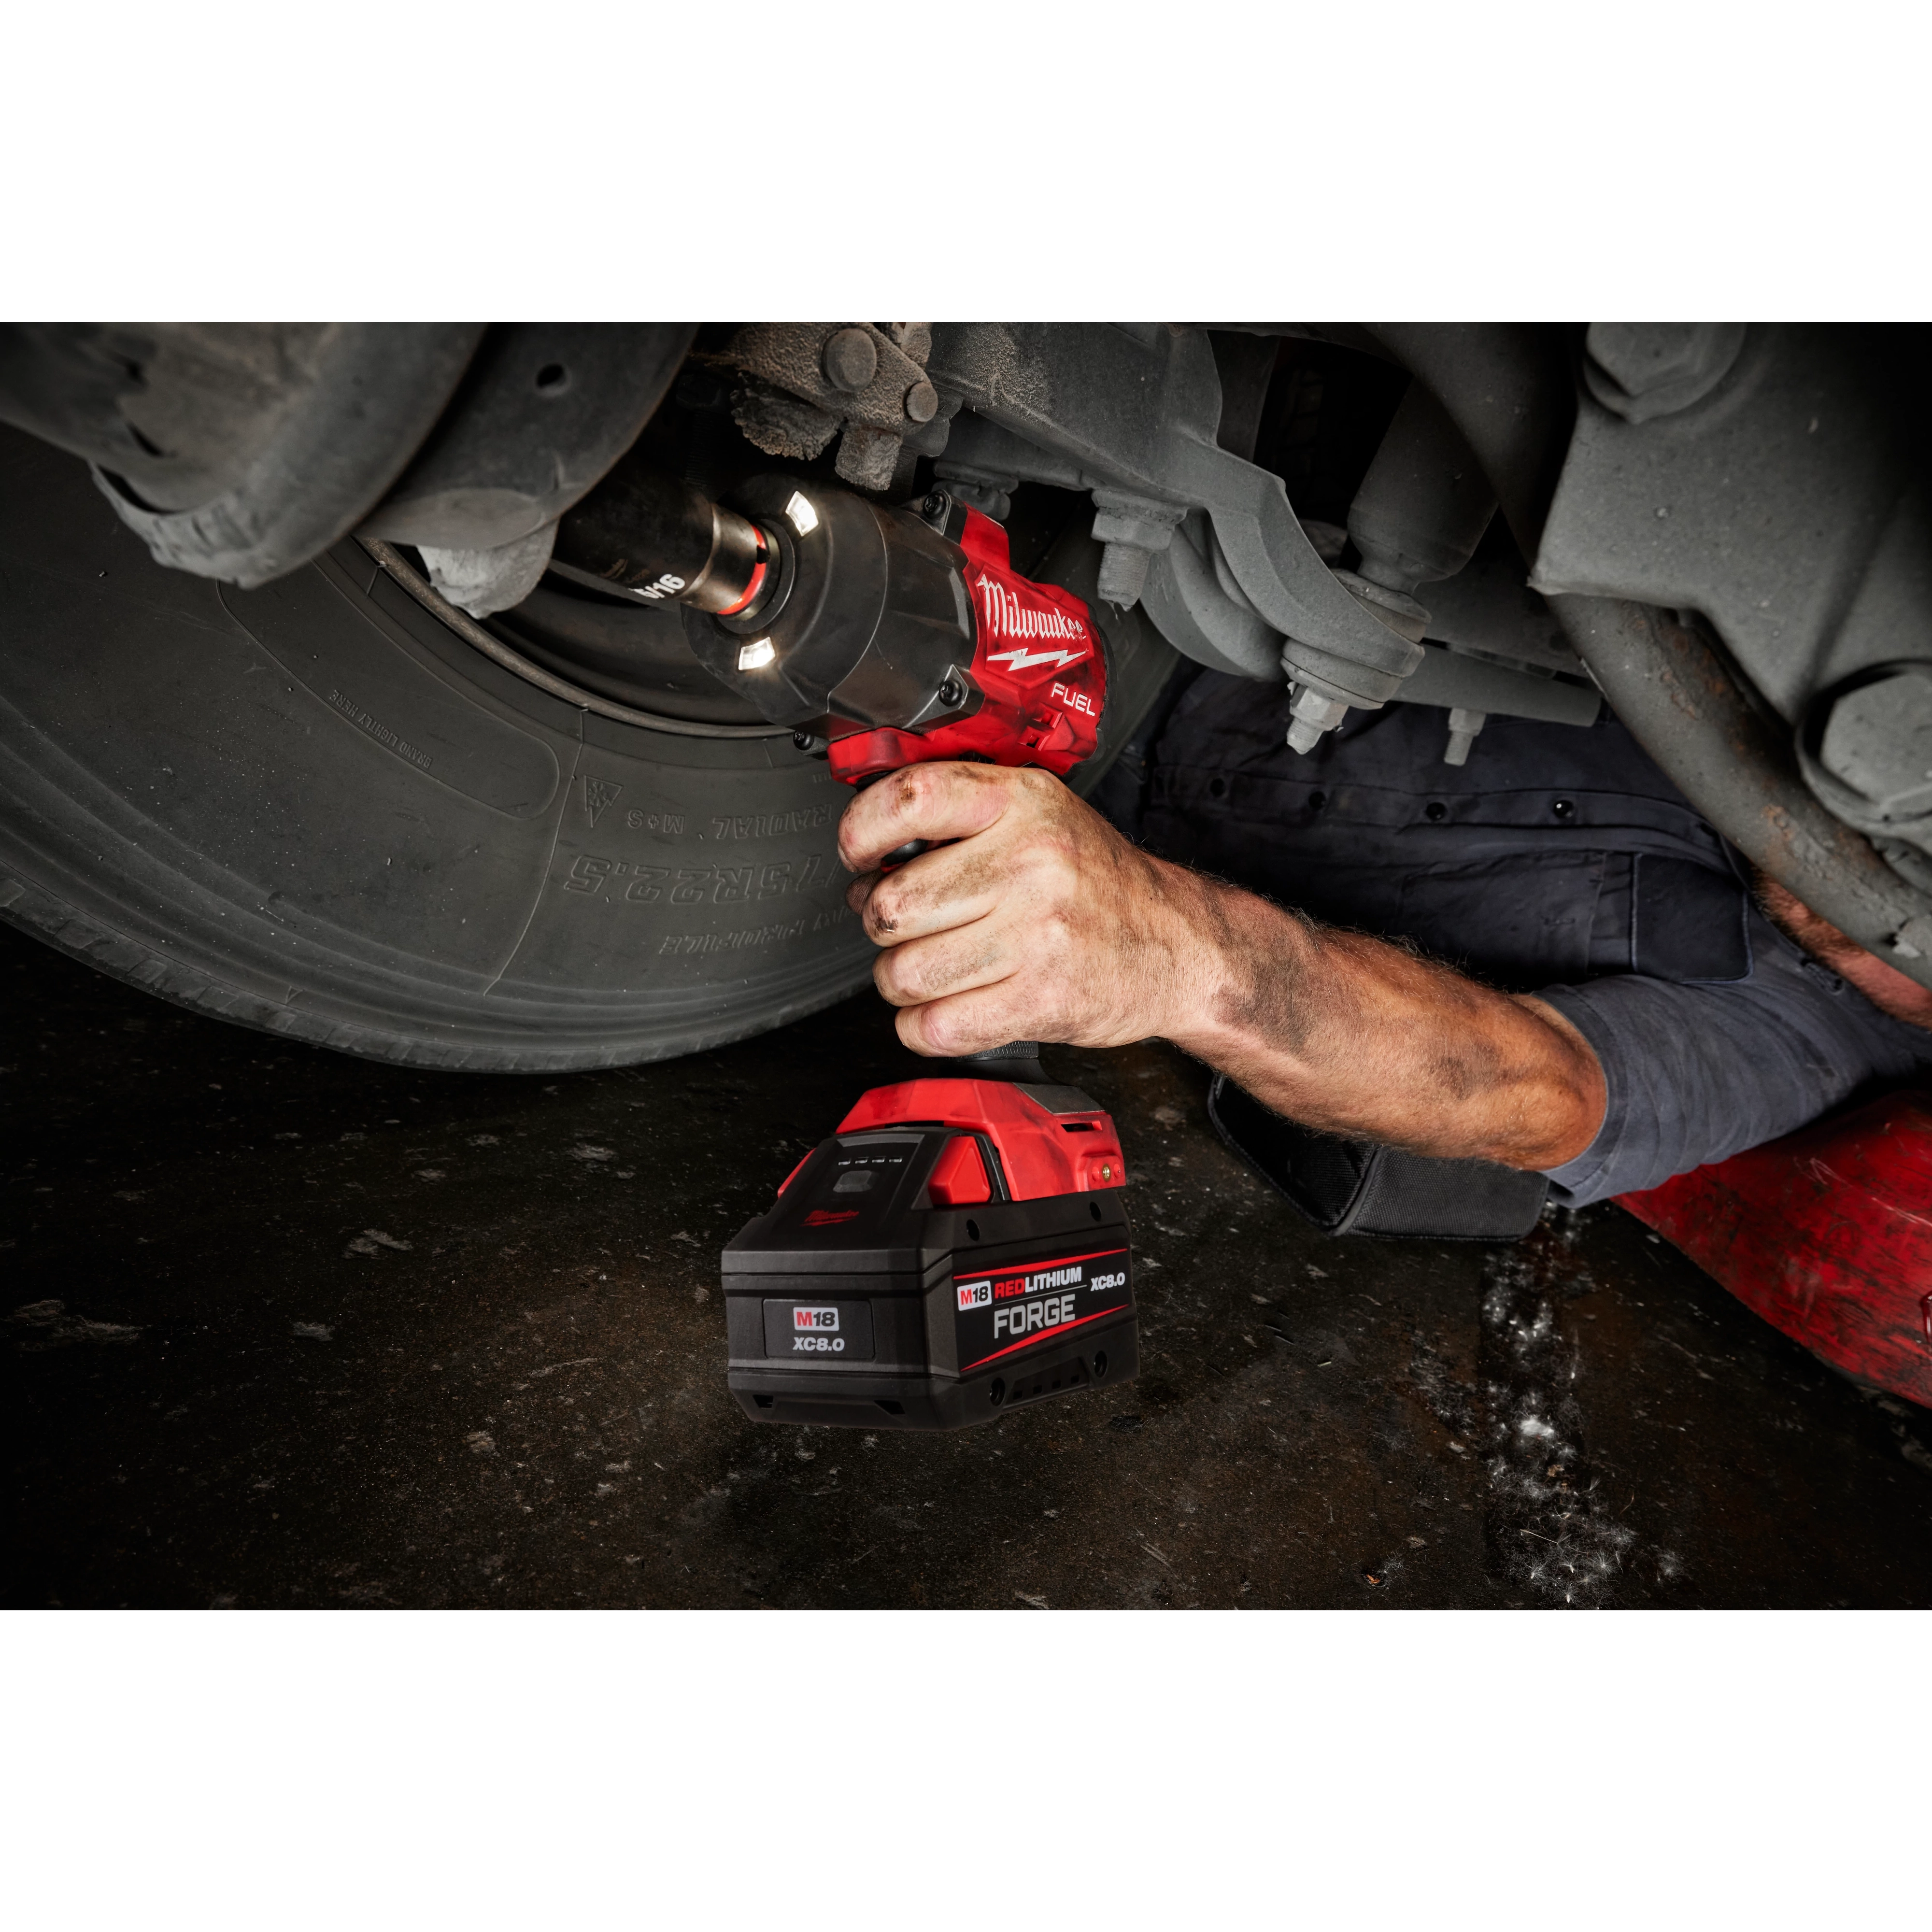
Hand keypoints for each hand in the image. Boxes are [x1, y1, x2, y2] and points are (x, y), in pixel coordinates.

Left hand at [838, 762, 1220, 1056]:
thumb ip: (962, 815)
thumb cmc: (1097, 883)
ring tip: (933, 968)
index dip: (860, 831)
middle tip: (909, 926)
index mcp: (1023, 804)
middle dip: (883, 925)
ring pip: (905, 972)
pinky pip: (935, 1027)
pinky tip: (944, 1009)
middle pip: (892, 904)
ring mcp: (1036, 935)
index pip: (910, 799)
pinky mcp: (1039, 1000)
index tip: (856, 854)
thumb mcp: (1041, 814)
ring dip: (902, 981)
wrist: (1177, 945)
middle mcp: (1031, 864)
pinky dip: (922, 1028)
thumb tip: (868, 857)